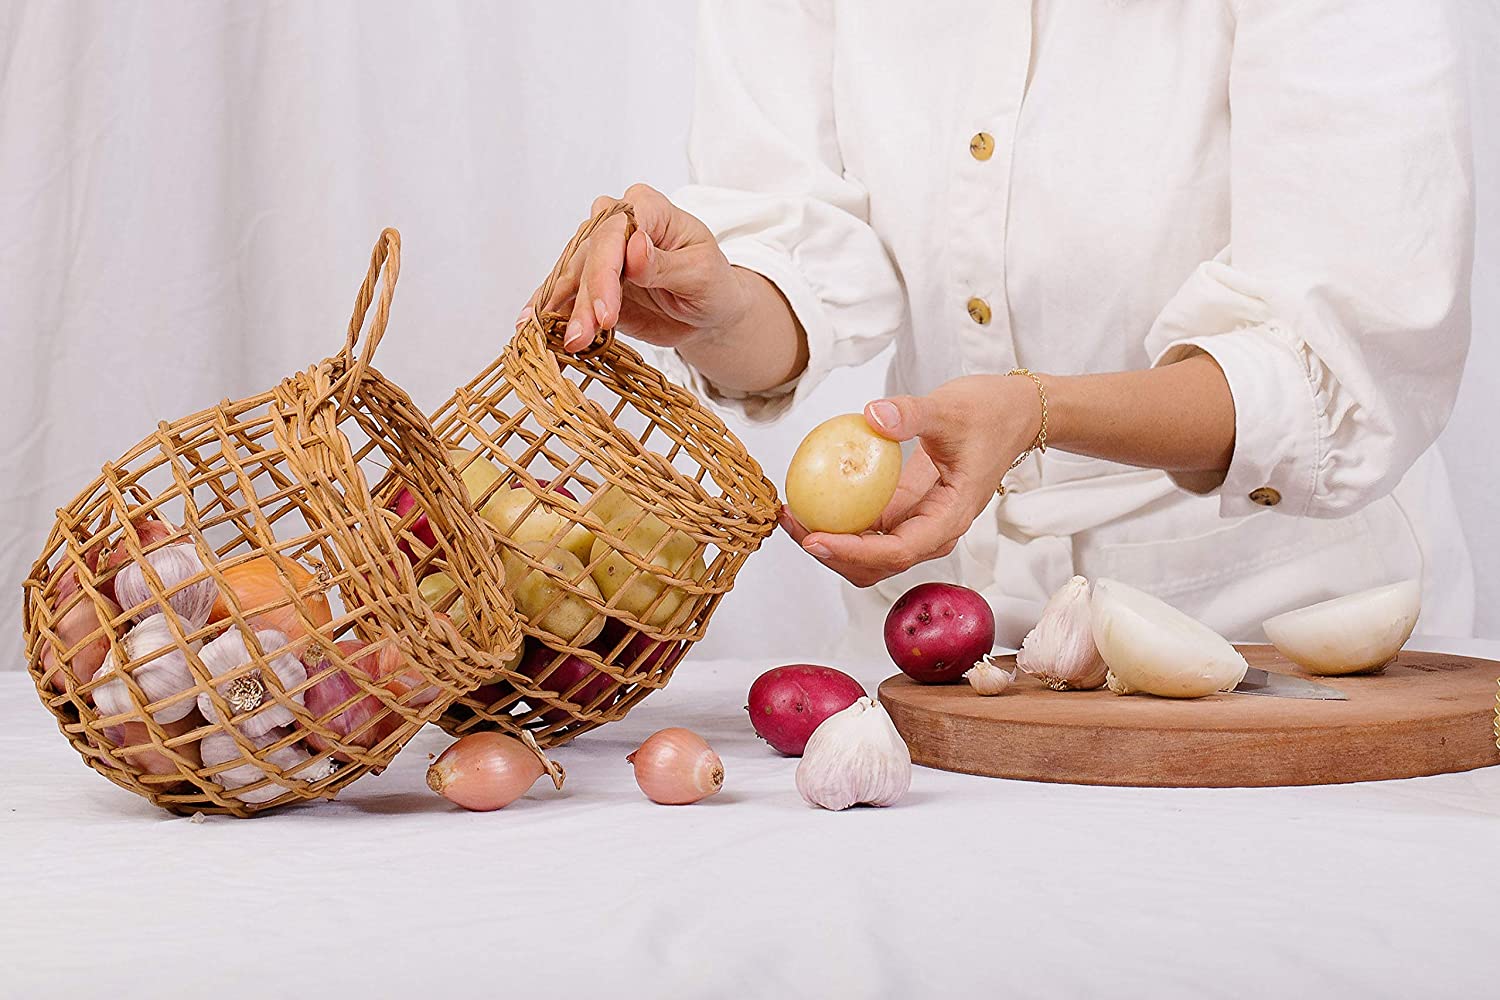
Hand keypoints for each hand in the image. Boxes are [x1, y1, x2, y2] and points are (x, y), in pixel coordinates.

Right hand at [525, 183, 752, 352]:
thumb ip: (665, 263)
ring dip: (562, 310)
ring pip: (572, 276)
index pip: (615, 232)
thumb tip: (634, 247)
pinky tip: (532, 328)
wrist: (707, 312)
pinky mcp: (590, 281)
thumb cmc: (712, 284)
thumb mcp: (701, 275)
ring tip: (555, 340)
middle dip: (583, 300)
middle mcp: (617, 221)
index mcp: (647, 207)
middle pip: (588, 256)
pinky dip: (550, 312)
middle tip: (579, 337)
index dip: (606, 272)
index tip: (607, 313)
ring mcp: (599, 250)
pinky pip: (565, 294)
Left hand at [779, 375, 1041, 586]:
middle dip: (830, 554)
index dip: (854, 552)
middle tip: (793, 523)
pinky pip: (867, 524)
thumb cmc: (992, 413)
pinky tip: (810, 496)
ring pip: (867, 551)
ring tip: (794, 514)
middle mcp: (931, 529)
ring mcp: (917, 521)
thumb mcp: (952, 407)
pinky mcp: (905, 508)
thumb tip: (872, 417)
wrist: (1014, 414)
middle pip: (875, 564)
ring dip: (829, 541)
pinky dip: (838, 517)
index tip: (817, 538)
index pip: (897, 551)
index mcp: (949, 517)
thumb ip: (912, 414)